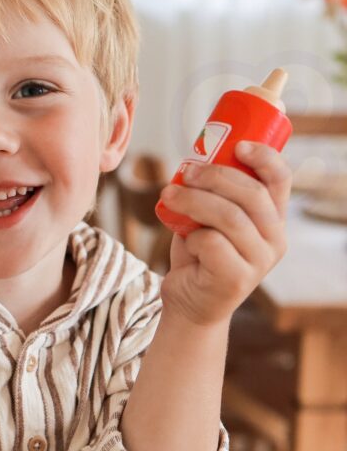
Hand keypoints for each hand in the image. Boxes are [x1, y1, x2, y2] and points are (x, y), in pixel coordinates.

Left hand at [159, 141, 292, 326]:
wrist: (188, 305)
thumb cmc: (199, 258)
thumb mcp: (209, 220)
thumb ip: (215, 195)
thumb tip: (197, 159)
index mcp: (273, 220)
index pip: (280, 181)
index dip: (263, 158)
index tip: (238, 144)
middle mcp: (274, 240)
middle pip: (251, 195)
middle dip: (215, 177)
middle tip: (186, 172)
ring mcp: (259, 262)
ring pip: (229, 217)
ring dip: (194, 200)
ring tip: (169, 194)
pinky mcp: (236, 279)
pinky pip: (212, 243)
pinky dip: (193, 236)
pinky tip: (186, 241)